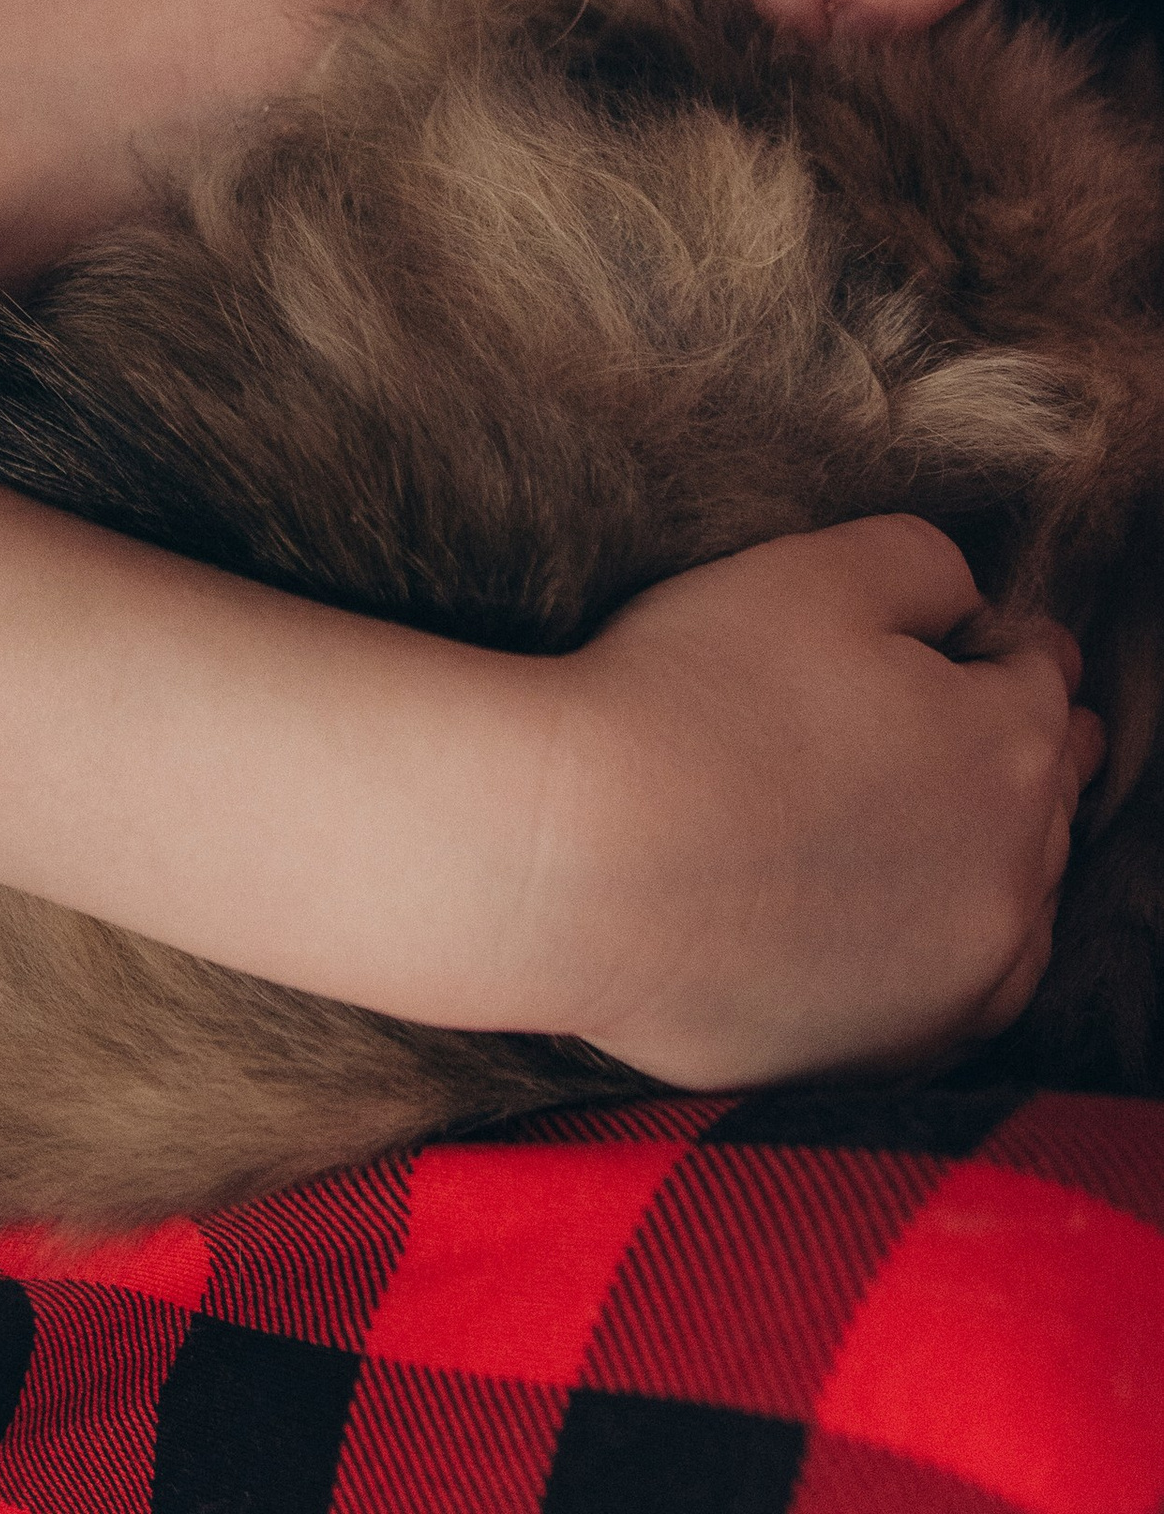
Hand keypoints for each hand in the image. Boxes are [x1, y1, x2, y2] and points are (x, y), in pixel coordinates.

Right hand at [535, 518, 1099, 1086]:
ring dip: (998, 860)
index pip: (1043, 680)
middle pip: (1045, 796)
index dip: (1009, 647)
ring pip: (1020, 907)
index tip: (985, 642)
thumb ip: (924, 563)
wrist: (573, 863)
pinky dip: (956, 956)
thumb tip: (966, 603)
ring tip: (953, 826)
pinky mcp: (891, 1054)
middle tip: (987, 724)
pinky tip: (909, 924)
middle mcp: (1010, 875)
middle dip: (1020, 752)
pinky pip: (963, 1000)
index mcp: (1004, 746)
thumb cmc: (682, 700)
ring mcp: (958, 982)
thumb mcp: (810, 572)